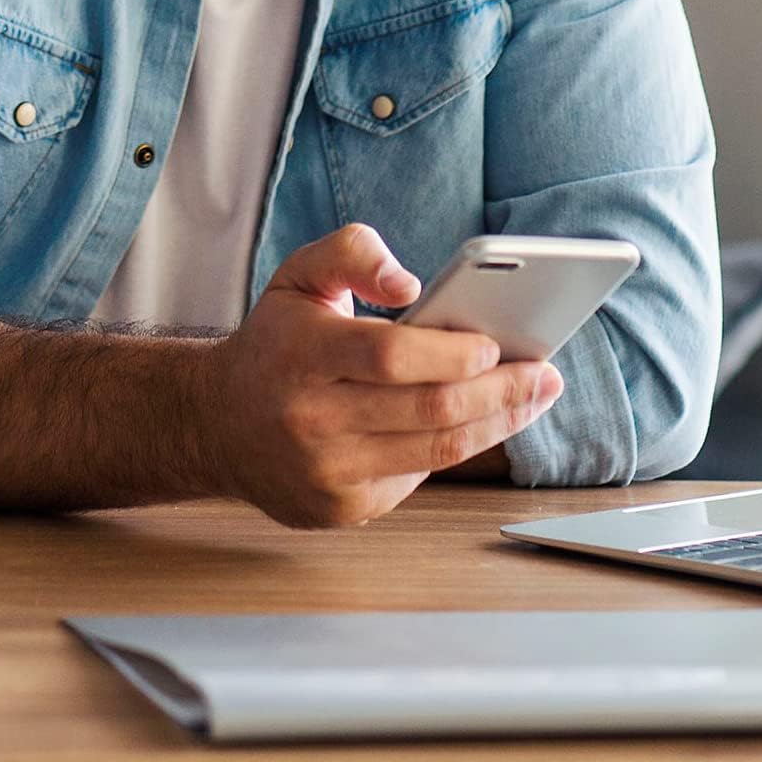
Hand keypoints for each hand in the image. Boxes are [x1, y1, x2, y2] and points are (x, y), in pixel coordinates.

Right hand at [203, 223, 563, 528]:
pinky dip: (454, 449)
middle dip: (501, 391)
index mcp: (300, 354)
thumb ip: (353, 253)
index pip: (391, 355)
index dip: (454, 352)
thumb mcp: (298, 277)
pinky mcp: (340, 508)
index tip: (498, 343)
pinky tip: (478, 423)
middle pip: (430, 409)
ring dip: (498, 423)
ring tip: (533, 397)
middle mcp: (309, 418)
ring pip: (436, 452)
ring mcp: (325, 471)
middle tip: (544, 373)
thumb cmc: (274, 343)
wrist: (217, 424)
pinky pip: (417, 479)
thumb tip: (411, 285)